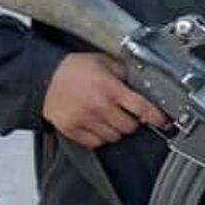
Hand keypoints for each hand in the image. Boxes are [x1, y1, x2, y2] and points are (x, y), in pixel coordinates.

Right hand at [42, 52, 168, 146]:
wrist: (41, 78)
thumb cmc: (71, 69)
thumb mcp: (102, 61)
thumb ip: (124, 71)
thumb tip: (143, 80)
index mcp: (109, 88)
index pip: (142, 108)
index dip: (156, 117)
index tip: (163, 121)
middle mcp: (99, 106)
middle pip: (130, 126)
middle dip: (133, 121)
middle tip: (127, 112)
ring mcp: (85, 120)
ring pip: (115, 137)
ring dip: (117, 129)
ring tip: (110, 116)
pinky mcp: (73, 130)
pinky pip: (96, 143)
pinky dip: (101, 137)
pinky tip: (98, 124)